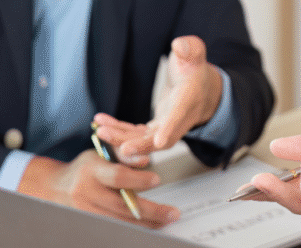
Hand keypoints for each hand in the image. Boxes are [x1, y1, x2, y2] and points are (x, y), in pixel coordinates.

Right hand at [17, 151, 179, 226]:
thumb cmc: (84, 169)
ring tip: (166, 221)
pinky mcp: (89, 226)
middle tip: (173, 213)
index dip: (138, 180)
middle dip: (152, 212)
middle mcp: (87, 194)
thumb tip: (145, 161)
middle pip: (123, 207)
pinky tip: (150, 228)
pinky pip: (116, 231)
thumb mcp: (100, 154)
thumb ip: (123, 155)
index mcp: (91, 172)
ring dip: (147, 224)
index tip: (157, 180)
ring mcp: (87, 214)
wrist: (55, 190)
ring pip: (121, 223)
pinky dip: (135, 231)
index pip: (117, 177)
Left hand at [92, 35, 223, 158]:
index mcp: (188, 101)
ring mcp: (165, 128)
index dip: (170, 129)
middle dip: (141, 145)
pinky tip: (100, 124)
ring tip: (100, 131)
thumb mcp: (195, 53)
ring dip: (122, 139)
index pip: (179, 117)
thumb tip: (180, 46)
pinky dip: (119, 131)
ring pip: (144, 141)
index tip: (159, 141)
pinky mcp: (154, 129)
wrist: (200, 91)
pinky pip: (135, 134)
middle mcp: (178, 121)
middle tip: (122, 147)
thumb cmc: (194, 70)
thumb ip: (190, 49)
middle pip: (160, 139)